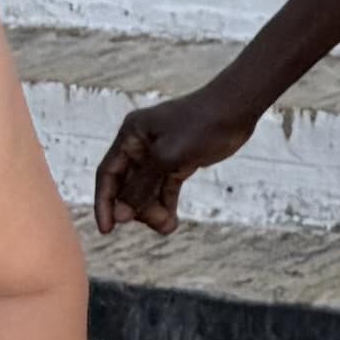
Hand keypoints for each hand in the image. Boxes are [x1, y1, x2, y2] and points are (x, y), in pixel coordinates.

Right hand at [90, 81, 255, 238]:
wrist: (236, 110)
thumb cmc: (199, 126)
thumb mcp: (167, 158)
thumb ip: (141, 187)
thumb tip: (120, 215)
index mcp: (131, 135)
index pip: (108, 173)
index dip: (104, 202)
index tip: (106, 230)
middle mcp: (140, 145)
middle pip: (127, 186)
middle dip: (137, 208)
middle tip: (156, 221)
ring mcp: (159, 155)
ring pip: (146, 192)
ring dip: (153, 211)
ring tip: (167, 226)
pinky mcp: (177, 163)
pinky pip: (164, 190)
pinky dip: (165, 206)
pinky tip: (170, 223)